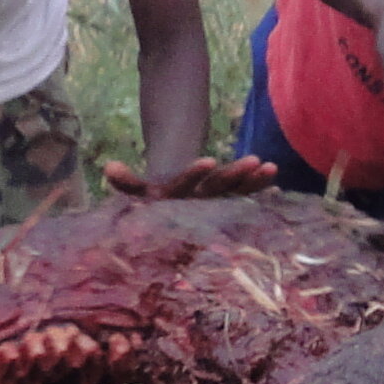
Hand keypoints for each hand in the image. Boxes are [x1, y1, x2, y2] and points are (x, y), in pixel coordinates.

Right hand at [101, 154, 277, 200]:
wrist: (171, 225)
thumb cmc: (154, 202)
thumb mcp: (140, 192)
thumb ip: (126, 182)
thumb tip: (107, 166)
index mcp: (176, 204)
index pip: (184, 188)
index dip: (195, 175)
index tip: (209, 159)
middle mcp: (198, 209)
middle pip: (216, 190)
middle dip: (234, 175)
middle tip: (252, 160)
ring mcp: (217, 209)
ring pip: (236, 194)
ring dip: (252, 181)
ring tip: (269, 165)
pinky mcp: (231, 207)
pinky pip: (247, 197)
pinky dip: (260, 188)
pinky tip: (275, 177)